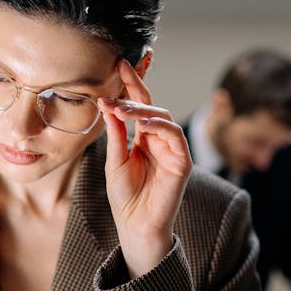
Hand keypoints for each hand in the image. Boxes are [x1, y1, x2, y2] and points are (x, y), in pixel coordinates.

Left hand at [99, 59, 191, 278]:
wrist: (135, 226)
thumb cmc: (125, 197)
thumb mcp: (114, 161)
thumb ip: (116, 134)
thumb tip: (109, 104)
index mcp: (143, 138)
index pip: (140, 105)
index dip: (133, 83)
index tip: (121, 63)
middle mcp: (159, 141)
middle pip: (152, 107)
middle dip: (134, 94)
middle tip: (113, 91)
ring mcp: (172, 151)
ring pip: (164, 118)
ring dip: (143, 110)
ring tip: (122, 109)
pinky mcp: (182, 163)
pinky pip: (175, 136)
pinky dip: (160, 126)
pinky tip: (142, 123)